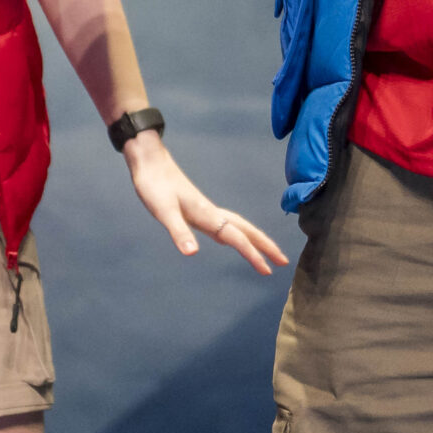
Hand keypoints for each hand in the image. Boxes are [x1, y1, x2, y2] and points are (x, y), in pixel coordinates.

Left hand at [123, 133, 287, 273]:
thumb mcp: (164, 211)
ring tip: (266, 254)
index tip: (268, 270)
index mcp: (208, 214)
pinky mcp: (198, 210)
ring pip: (238, 226)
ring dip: (254, 239)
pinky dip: (235, 235)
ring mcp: (206, 211)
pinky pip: (225, 225)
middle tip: (283, 261)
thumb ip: (179, 232)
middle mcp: (211, 213)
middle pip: (246, 230)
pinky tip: (230, 240)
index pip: (236, 237)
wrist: (149, 161)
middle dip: (265, 245)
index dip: (253, 254)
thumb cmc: (154, 185)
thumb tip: (192, 254)